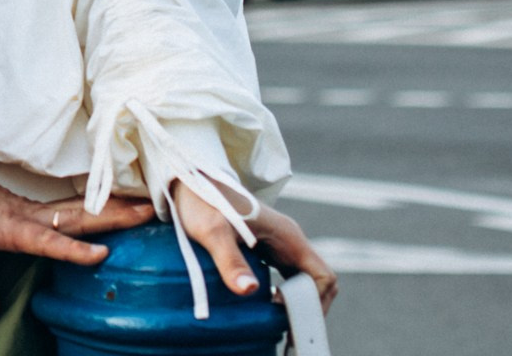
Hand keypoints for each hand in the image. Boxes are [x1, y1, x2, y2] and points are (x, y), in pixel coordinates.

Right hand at [0, 132, 153, 321]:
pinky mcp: (8, 226)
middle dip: (120, 212)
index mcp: (23, 222)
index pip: (70, 220)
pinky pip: (47, 241)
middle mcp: (31, 217)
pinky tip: (99, 254)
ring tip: (145, 215)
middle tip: (157, 207)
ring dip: (112, 219)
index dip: (100, 217)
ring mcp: (22, 220)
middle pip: (85, 215)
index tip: (131, 212)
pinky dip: (74, 249)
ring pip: (76, 221)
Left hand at [170, 185, 336, 311]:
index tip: (292, 319)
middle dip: (310, 308)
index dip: (315, 302)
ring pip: (304, 281)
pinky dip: (286, 297)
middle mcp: (289, 241)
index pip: (322, 276)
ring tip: (281, 326)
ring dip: (298, 304)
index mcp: (287, 236)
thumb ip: (230, 260)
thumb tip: (249, 291)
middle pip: (318, 282)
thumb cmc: (201, 202)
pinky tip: (268, 309)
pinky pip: (288, 278)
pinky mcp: (266, 249)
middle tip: (289, 331)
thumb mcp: (212, 232)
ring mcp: (279, 245)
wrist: (189, 181)